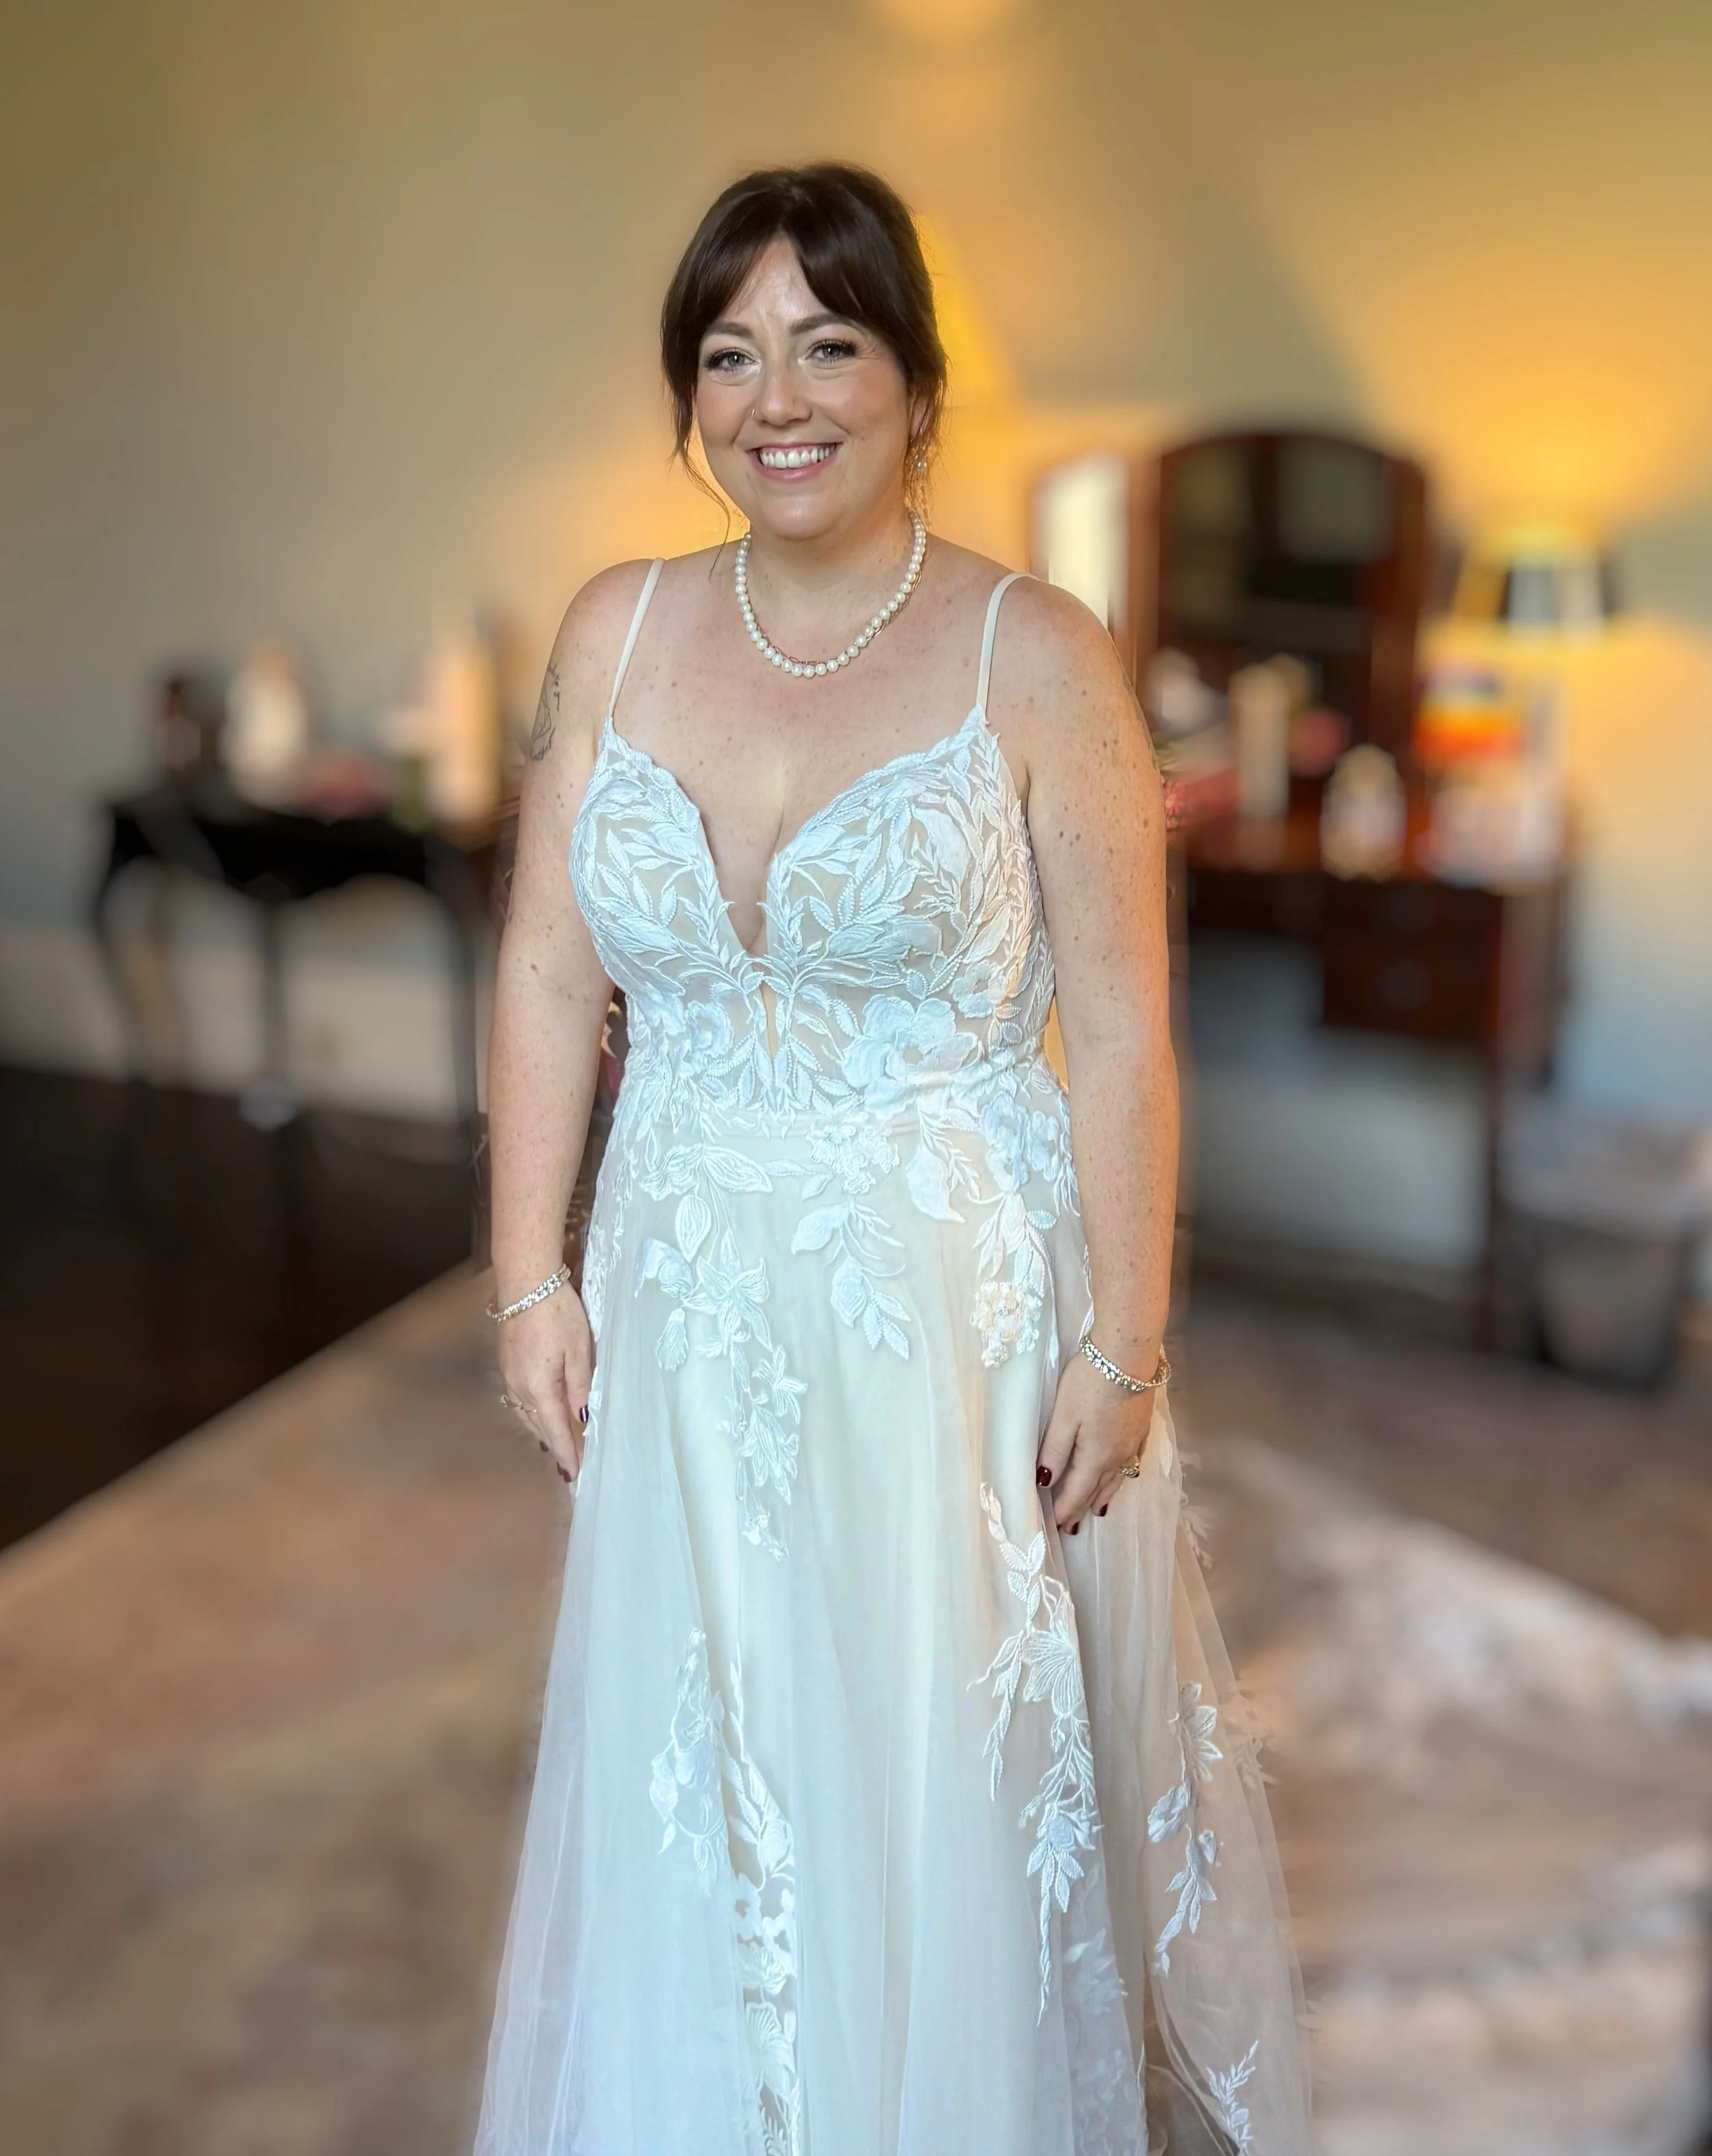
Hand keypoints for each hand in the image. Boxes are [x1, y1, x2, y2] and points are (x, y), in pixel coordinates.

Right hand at [498, 1284, 592, 1484]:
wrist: (525, 1281)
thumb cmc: (557, 1312)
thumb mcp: (579, 1350)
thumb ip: (581, 1387)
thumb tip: (582, 1418)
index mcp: (539, 1388)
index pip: (556, 1430)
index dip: (566, 1454)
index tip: (574, 1475)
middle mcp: (519, 1387)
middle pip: (538, 1425)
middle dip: (554, 1446)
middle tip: (568, 1466)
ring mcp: (509, 1375)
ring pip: (526, 1413)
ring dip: (541, 1430)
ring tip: (555, 1445)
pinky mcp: (507, 1362)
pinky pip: (519, 1398)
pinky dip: (532, 1412)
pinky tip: (540, 1412)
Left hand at [1035, 1352, 1155, 1534]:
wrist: (1129, 1353)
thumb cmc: (1089, 1381)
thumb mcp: (1063, 1415)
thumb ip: (1054, 1450)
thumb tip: (1045, 1482)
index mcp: (1096, 1456)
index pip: (1078, 1492)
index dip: (1066, 1510)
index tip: (1056, 1527)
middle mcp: (1118, 1455)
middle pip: (1098, 1489)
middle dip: (1083, 1509)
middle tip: (1072, 1528)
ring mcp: (1134, 1441)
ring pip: (1118, 1478)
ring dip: (1104, 1496)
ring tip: (1097, 1510)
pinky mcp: (1142, 1426)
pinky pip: (1132, 1462)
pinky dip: (1122, 1476)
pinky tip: (1123, 1474)